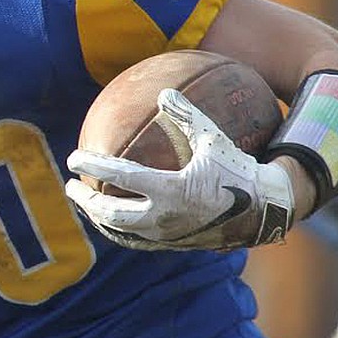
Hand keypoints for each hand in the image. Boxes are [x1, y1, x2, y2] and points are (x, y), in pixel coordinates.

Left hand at [65, 88, 294, 250]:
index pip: (120, 178)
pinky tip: (113, 221)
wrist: (266, 210)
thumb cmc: (239, 169)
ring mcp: (168, 236)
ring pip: (121, 232)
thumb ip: (187, 116)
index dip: (93, 167)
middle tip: (71, 186)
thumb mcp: (214, 138)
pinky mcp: (175, 245)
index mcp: (171, 190)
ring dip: (99, 219)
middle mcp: (165, 218)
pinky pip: (138, 242)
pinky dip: (119, 231)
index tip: (72, 158)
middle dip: (86, 200)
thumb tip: (164, 92)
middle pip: (111, 214)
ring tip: (86, 205)